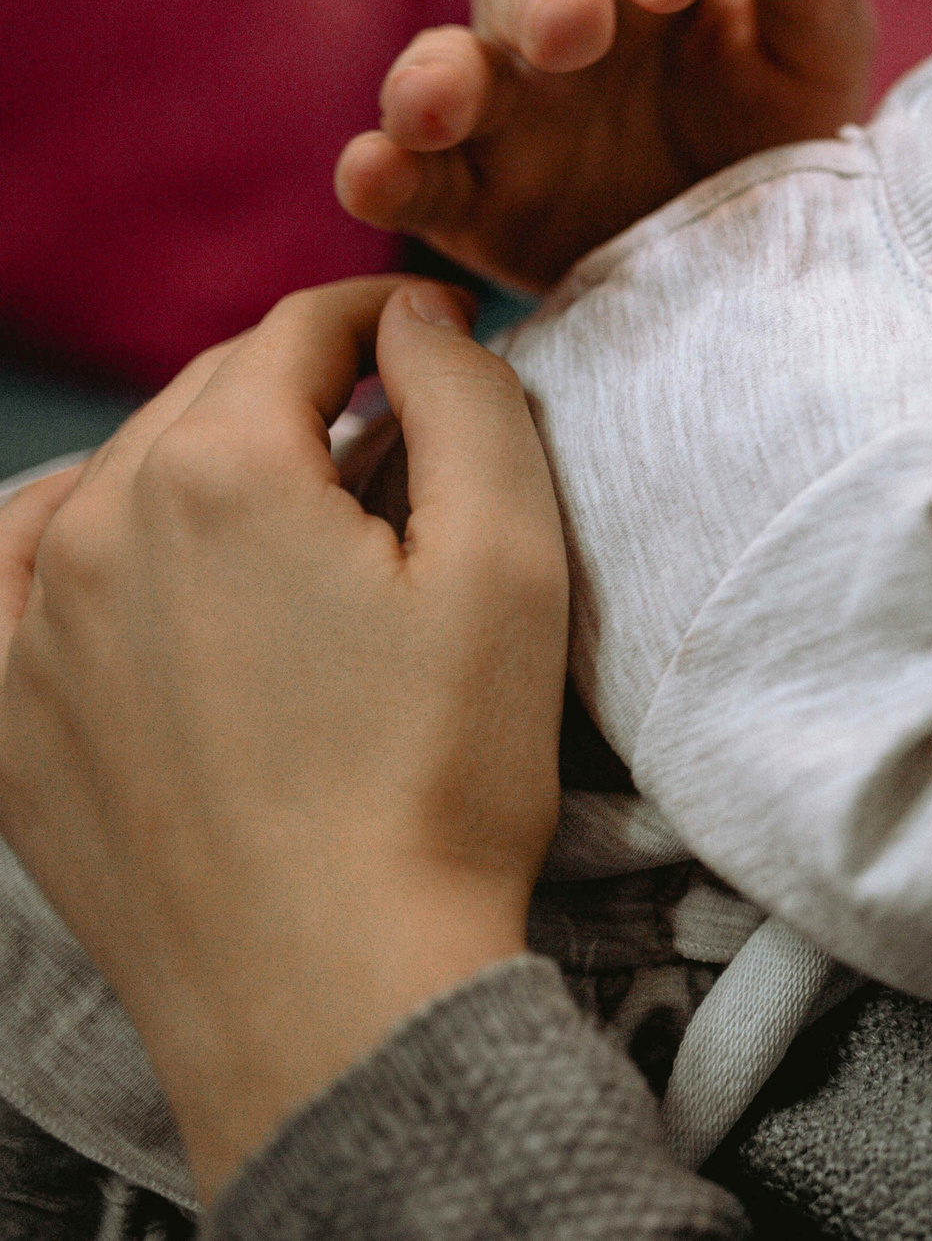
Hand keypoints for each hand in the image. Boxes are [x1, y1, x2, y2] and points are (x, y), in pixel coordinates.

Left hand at [0, 279, 569, 1199]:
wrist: (331, 990)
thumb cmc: (438, 779)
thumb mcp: (509, 564)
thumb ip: (467, 402)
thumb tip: (417, 316)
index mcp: (222, 471)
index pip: (302, 331)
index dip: (384, 313)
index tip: (439, 329)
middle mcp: (99, 525)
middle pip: (208, 395)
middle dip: (302, 385)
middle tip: (392, 417)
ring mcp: (33, 628)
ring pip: (117, 477)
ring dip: (204, 459)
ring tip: (287, 497)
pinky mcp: (8, 721)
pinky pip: (15, 578)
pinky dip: (79, 539)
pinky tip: (130, 555)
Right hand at [336, 0, 877, 289]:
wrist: (759, 245)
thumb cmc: (779, 112)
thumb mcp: (815, 50)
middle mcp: (547, 8)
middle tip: (578, 26)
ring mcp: (497, 103)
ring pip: (441, 67)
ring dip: (433, 78)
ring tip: (438, 102)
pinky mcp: (466, 197)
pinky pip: (411, 175)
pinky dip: (382, 173)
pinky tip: (369, 177)